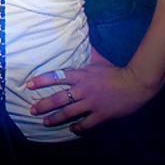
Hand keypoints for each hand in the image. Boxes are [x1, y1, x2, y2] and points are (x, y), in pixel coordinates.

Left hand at [26, 49, 157, 133]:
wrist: (136, 83)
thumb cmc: (116, 71)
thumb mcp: (99, 59)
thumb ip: (88, 51)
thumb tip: (81, 36)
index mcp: (82, 75)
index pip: (57, 76)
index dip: (42, 80)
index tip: (29, 84)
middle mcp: (83, 90)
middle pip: (59, 98)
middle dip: (44, 104)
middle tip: (32, 109)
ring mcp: (92, 103)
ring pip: (69, 112)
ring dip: (55, 118)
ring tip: (44, 121)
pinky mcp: (101, 115)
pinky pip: (86, 124)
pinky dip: (77, 127)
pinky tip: (72, 129)